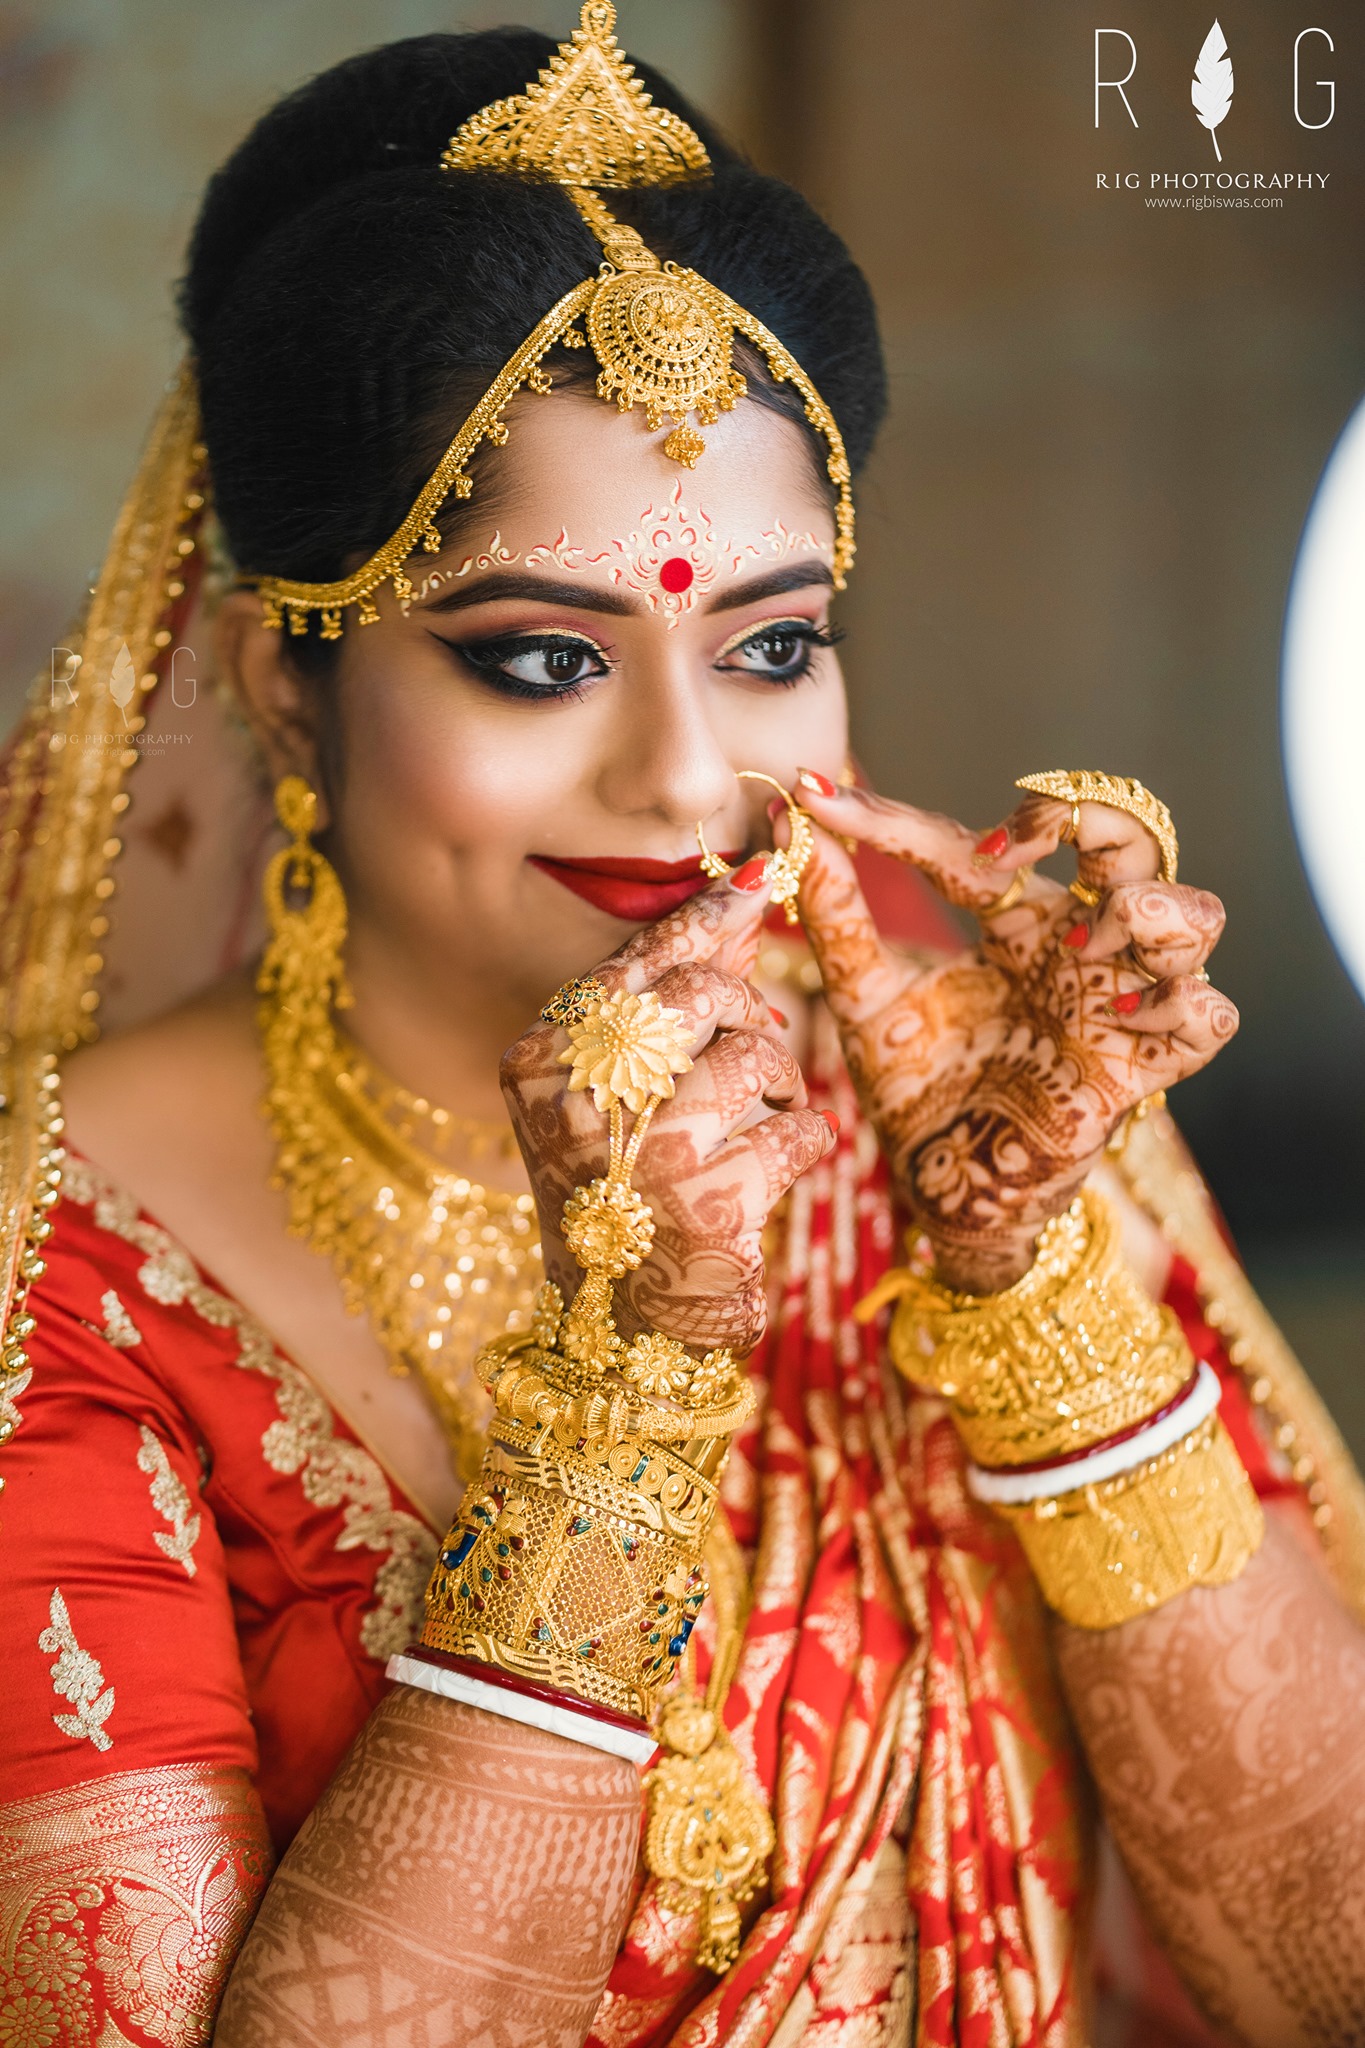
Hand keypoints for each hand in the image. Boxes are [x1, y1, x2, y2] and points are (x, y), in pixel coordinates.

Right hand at [500, 858, 836, 1354]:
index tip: (757, 881)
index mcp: (539, 1064)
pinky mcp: (715, 1204)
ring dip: (777, 1085)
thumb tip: (743, 894)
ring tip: (752, 1122)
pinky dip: (801, 1141)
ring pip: (758, 1055)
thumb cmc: (622, 1191)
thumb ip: (662, 998)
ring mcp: (647, 1155)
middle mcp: (583, 1102)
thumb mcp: (608, 1091)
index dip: (705, 919)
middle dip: (746, 1014)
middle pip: (705, 995)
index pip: (635, 964)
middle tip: (752, 1049)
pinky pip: (799, 1126)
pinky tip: (769, 1171)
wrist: (623, 1329)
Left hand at [793, 772, 1237, 1291]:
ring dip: (1151, 907)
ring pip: (1194, 917)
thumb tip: (794, 820)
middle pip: (1130, 840)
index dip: (898, 821)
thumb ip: (838, 916)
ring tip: (1084, 940)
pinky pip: (1207, 1017)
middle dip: (1087, 817)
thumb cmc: (916, 1090)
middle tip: (1009, 849)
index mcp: (1014, 923)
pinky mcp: (1139, 1071)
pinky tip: (1123, 1012)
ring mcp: (1116, 1006)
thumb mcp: (865, 998)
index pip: (975, 845)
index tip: (826, 802)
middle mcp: (1076, 949)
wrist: (942, 1191)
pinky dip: (1184, 1000)